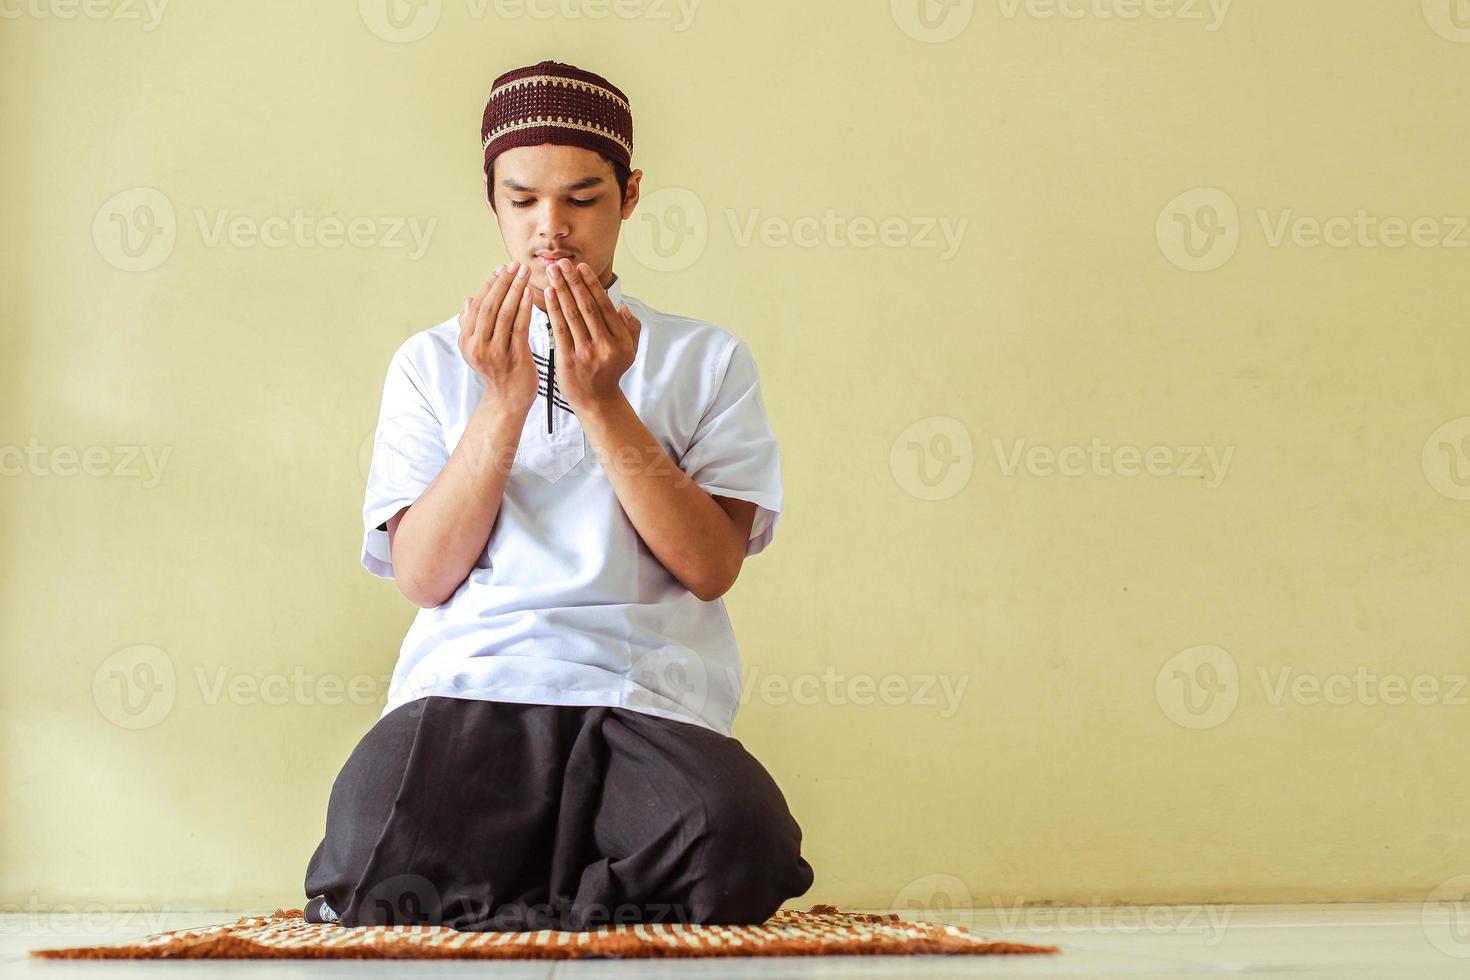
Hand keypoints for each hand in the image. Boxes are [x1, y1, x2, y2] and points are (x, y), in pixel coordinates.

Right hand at [459, 261, 537, 416]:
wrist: (508, 401)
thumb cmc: (499, 371)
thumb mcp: (479, 349)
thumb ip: (472, 325)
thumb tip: (468, 300)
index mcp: (467, 340)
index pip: (478, 305)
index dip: (489, 285)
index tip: (501, 268)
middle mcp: (477, 346)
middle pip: (490, 306)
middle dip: (503, 283)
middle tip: (514, 265)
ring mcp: (494, 353)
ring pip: (504, 314)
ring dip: (515, 290)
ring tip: (524, 273)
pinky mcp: (514, 358)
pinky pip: (519, 327)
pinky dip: (524, 308)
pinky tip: (530, 293)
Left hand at [542, 258, 641, 412]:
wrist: (597, 401)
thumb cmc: (611, 371)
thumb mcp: (630, 351)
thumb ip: (631, 328)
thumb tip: (622, 306)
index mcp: (621, 340)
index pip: (604, 306)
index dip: (592, 285)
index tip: (581, 267)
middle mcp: (605, 345)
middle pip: (587, 307)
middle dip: (573, 282)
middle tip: (562, 263)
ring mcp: (586, 353)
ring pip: (572, 315)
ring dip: (562, 290)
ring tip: (553, 273)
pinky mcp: (568, 360)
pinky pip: (560, 329)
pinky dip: (553, 310)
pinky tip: (548, 294)